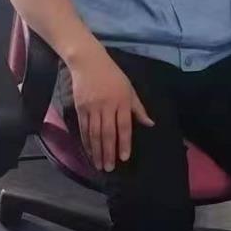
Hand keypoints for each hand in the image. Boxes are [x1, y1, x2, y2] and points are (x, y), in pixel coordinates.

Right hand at [68, 46, 153, 171]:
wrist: (88, 62)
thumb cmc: (113, 75)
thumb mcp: (129, 89)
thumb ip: (138, 108)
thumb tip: (150, 124)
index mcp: (122, 102)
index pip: (123, 126)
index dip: (124, 143)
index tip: (124, 157)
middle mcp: (107, 106)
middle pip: (108, 133)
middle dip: (108, 152)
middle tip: (109, 168)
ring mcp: (92, 107)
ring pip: (94, 133)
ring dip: (97, 151)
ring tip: (99, 165)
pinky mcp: (80, 108)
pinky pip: (83, 128)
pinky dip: (86, 142)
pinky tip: (89, 152)